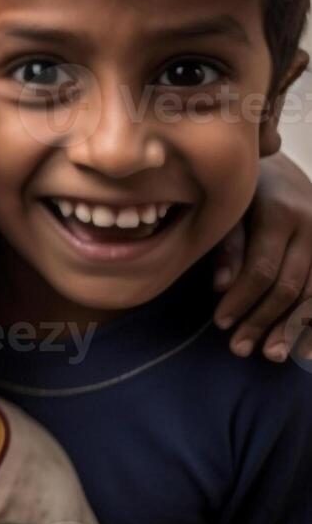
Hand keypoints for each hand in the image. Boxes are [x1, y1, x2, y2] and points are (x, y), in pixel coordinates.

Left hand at [214, 154, 311, 361]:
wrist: (280, 167)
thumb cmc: (244, 191)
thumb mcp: (230, 208)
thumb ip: (227, 245)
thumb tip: (220, 288)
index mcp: (281, 214)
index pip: (262, 269)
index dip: (241, 300)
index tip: (220, 323)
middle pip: (290, 286)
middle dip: (264, 321)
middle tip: (239, 349)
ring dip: (293, 329)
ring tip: (273, 355)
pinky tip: (306, 348)